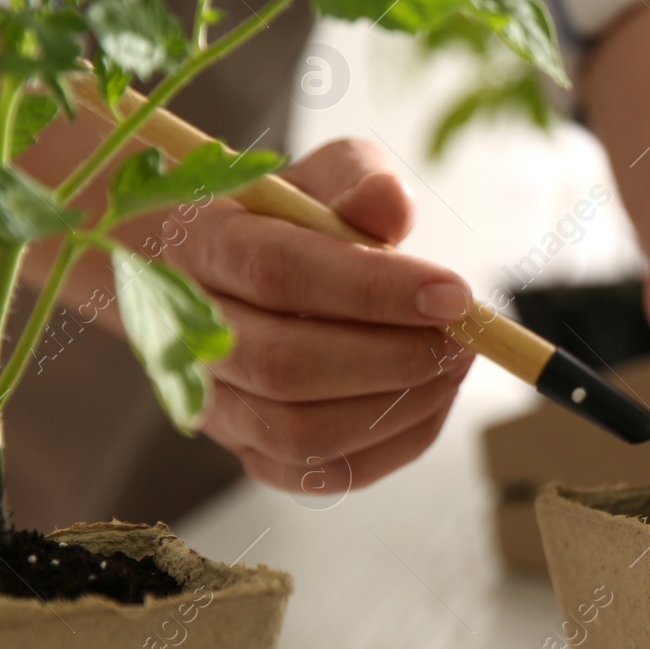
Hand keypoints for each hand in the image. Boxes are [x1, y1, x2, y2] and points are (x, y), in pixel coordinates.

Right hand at [157, 139, 475, 494]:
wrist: (220, 270)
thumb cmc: (282, 214)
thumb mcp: (317, 175)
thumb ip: (354, 180)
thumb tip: (390, 204)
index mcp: (196, 245)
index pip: (276, 273)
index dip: (372, 288)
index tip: (454, 293)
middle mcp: (186, 334)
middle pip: (283, 366)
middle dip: (392, 358)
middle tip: (463, 338)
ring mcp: (212, 401)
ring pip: (298, 432)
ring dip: (396, 406)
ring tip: (453, 365)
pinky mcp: (246, 448)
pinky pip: (317, 473)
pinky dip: (388, 446)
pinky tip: (430, 400)